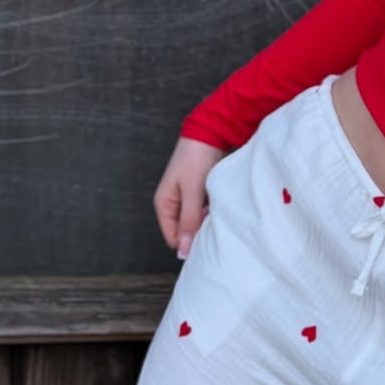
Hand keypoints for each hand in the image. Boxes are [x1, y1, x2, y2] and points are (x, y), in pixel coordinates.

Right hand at [154, 136, 225, 258]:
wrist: (210, 133)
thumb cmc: (196, 159)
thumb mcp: (192, 192)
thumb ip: (188, 222)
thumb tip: (182, 252)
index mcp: (163, 204)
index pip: (173, 239)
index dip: (189, 243)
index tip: (207, 241)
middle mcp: (173, 204)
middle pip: (184, 232)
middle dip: (199, 233)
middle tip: (216, 227)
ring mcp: (186, 200)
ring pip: (196, 223)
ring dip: (207, 222)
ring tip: (219, 214)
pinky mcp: (198, 195)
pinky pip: (204, 213)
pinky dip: (212, 212)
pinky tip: (221, 207)